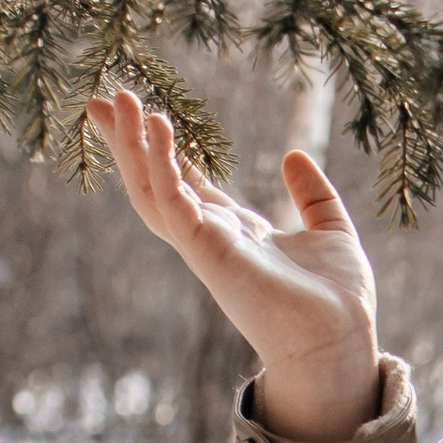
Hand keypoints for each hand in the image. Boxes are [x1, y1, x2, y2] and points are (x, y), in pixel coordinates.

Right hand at [85, 88, 381, 441]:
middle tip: (101, 98)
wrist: (341, 344)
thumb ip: (312, 195)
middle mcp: (212, 238)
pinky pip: (174, 202)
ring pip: (151, 189)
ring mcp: (206, 246)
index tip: (143, 112)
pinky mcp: (209, 252)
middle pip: (154, 182)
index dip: (162, 149)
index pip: (186, 183)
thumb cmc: (339, 303)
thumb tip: (293, 155)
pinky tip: (159, 125)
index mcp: (236, 233)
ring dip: (131, 144)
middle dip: (128, 142)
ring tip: (116, 98)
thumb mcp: (330, 232)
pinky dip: (162, 164)